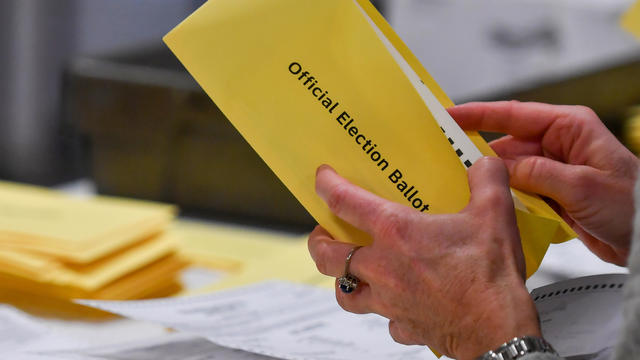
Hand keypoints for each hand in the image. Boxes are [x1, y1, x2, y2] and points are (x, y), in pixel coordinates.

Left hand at [308, 159, 540, 359]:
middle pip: (327, 256)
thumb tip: (483, 164)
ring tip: (350, 271)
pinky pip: (384, 319)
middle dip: (319, 242)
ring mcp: (388, 301)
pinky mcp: (403, 326)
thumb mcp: (495, 212)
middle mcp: (382, 267)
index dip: (327, 185)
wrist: (498, 330)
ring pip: (345, 294)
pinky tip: (399, 303)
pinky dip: (386, 311)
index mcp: (396, 232)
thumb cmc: (489, 274)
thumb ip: (486, 179)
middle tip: (324, 232)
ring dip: (342, 281)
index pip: (344, 202)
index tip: (322, 178)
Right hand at [449, 101, 638, 265]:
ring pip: (510, 169)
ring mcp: (553, 169)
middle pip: (507, 143)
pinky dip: (504, 196)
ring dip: (492, 179)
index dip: (477, 114)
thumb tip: (497, 165)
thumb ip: (536, 173)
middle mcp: (558, 144)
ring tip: (460, 184)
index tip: (447, 115)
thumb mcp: (582, 186)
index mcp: (569, 128)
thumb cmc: (632, 205)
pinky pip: (519, 190)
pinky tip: (487, 204)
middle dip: (479, 152)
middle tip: (445, 160)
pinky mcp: (551, 193)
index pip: (514, 115)